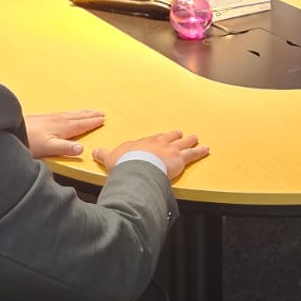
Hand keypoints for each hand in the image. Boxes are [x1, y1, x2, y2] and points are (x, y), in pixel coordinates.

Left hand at [24, 108, 105, 157]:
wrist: (11, 130)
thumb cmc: (29, 141)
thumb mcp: (49, 148)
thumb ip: (66, 148)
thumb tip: (82, 149)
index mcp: (62, 128)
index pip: (82, 124)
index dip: (93, 122)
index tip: (103, 119)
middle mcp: (58, 120)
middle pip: (78, 117)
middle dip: (90, 115)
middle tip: (101, 112)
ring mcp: (50, 118)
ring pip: (71, 113)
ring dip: (82, 112)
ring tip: (90, 110)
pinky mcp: (43, 117)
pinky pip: (63, 113)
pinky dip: (71, 112)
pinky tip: (68, 113)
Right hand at [93, 129, 209, 180]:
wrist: (136, 167)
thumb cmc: (124, 163)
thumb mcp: (110, 158)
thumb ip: (103, 155)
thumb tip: (94, 151)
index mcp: (141, 143)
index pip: (150, 140)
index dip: (156, 139)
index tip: (159, 137)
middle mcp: (157, 143)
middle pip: (167, 137)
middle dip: (173, 136)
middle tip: (179, 133)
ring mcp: (169, 150)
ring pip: (182, 143)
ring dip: (189, 140)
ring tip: (195, 137)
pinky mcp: (179, 159)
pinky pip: (192, 154)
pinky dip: (200, 151)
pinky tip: (206, 149)